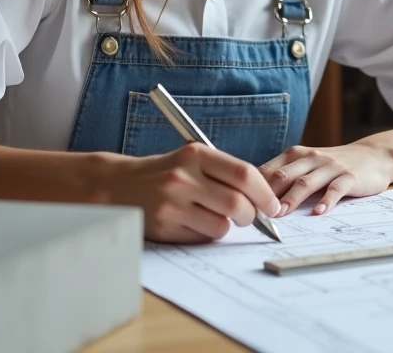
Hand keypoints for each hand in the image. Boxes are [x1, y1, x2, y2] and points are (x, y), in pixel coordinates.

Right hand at [99, 144, 280, 242]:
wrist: (119, 185)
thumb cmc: (166, 172)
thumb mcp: (192, 159)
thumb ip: (225, 173)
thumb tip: (266, 199)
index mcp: (196, 154)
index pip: (243, 174)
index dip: (265, 193)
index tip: (273, 205)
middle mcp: (183, 177)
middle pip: (237, 204)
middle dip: (251, 215)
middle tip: (250, 217)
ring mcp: (172, 203)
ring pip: (222, 226)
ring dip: (228, 226)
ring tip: (216, 217)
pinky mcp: (164, 226)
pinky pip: (202, 238)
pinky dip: (207, 234)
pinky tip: (195, 223)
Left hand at [259, 142, 392, 216]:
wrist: (373, 156)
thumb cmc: (333, 166)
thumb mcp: (307, 165)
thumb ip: (285, 177)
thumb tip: (253, 200)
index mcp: (295, 155)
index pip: (268, 171)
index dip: (254, 189)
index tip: (242, 208)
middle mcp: (311, 157)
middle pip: (283, 176)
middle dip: (268, 195)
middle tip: (255, 215)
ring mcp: (330, 166)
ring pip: (306, 182)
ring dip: (291, 199)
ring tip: (281, 214)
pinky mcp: (350, 176)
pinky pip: (336, 189)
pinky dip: (326, 200)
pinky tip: (319, 212)